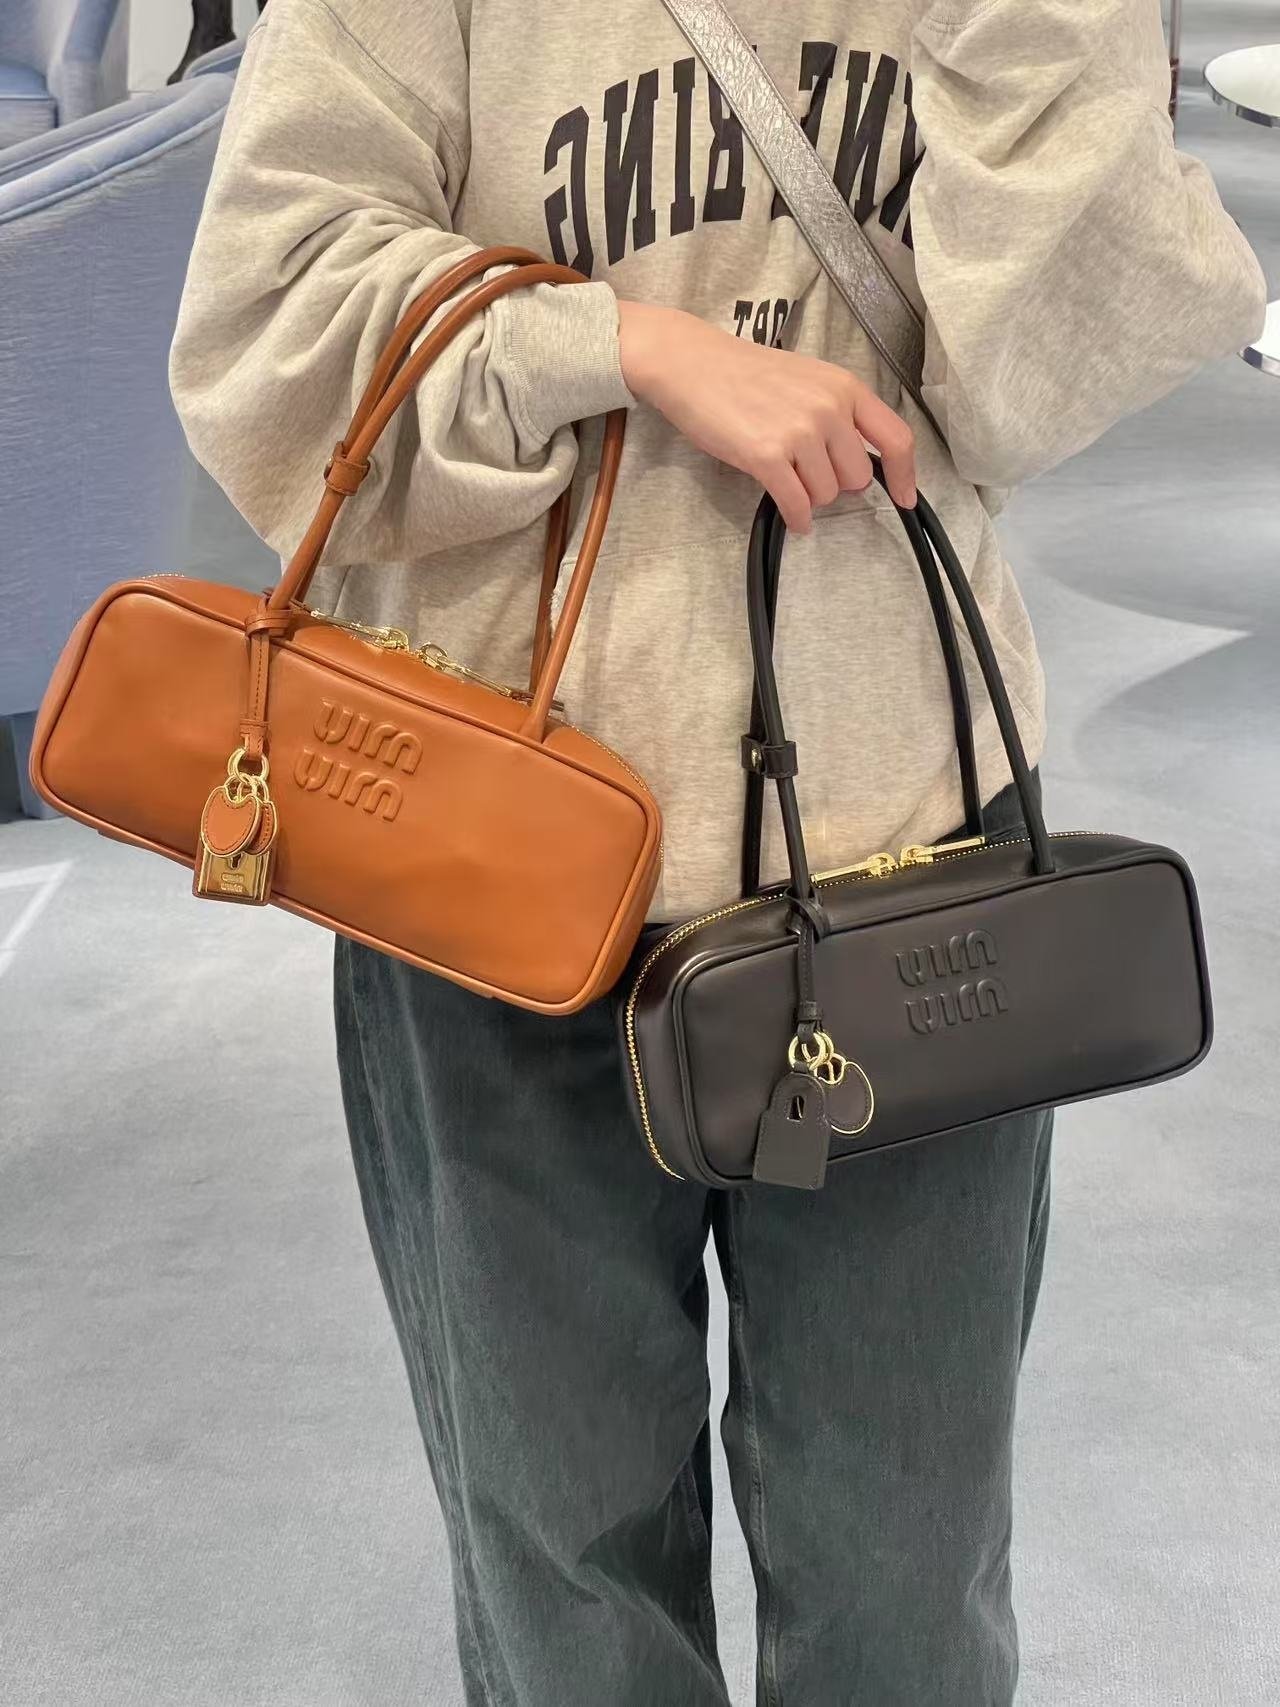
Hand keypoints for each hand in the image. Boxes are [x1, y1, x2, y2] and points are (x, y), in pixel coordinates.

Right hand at [617, 299, 916, 530]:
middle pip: (858, 478)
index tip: (906, 498)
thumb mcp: (808, 379)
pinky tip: (792, 515)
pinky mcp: (767, 456)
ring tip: (786, 473)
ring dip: (809, 495)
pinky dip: (796, 516)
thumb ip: (839, 413)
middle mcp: (828, 408)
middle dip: (836, 483)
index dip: (906, 475)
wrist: (693, 364)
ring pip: (828, 494)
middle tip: (807, 470)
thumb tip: (858, 462)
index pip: (895, 438)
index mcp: (844, 387)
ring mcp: (799, 432)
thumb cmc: (745, 374)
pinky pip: (797, 504)